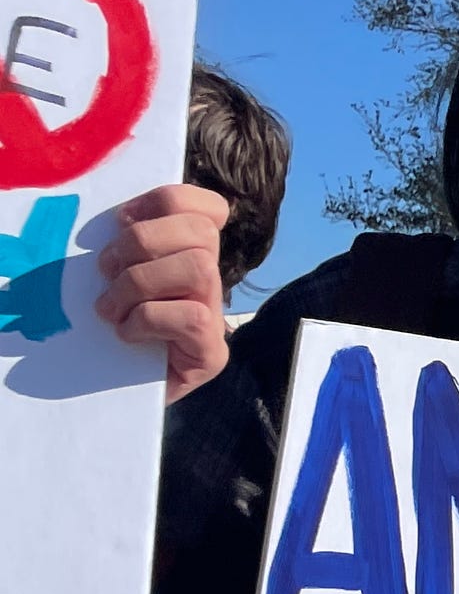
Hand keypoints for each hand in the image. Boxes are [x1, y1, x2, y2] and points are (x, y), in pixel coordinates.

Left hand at [95, 184, 230, 401]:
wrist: (119, 392)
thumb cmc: (111, 327)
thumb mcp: (116, 274)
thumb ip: (128, 246)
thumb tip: (116, 222)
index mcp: (190, 254)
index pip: (206, 207)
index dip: (164, 202)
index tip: (123, 219)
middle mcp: (211, 281)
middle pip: (200, 231)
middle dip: (141, 242)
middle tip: (107, 270)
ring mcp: (216, 317)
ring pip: (198, 267)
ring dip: (139, 283)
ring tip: (112, 307)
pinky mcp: (211, 353)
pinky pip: (189, 316)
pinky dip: (147, 320)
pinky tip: (127, 334)